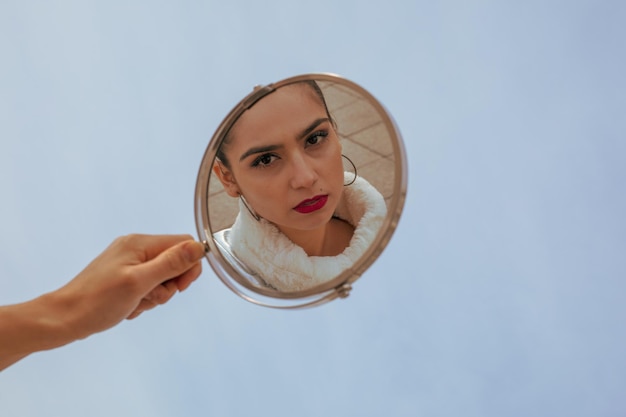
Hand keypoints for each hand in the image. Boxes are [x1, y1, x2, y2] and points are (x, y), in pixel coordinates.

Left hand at [53, 234, 204, 339]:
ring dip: (155, 295)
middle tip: (150, 296)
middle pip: (175, 262)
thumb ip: (170, 263)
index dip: (188, 266)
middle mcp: (136, 248)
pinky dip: (144, 299)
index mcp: (140, 243)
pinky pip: (149, 287)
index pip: (183, 244)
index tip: (179, 287)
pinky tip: (129, 306)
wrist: (65, 319)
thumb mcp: (139, 282)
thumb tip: (198, 247)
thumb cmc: (96, 302)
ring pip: (163, 278)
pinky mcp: (125, 277)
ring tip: (136, 302)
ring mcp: (130, 263)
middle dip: (169, 285)